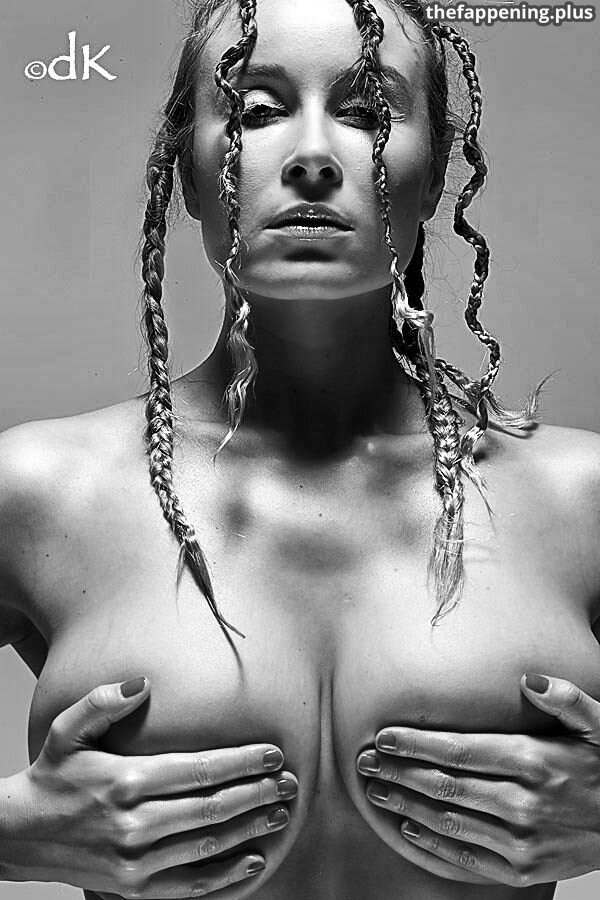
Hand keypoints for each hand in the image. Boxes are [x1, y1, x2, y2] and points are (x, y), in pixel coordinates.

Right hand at [1, 677, 296, 897]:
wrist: (18, 836)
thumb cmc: (51, 777)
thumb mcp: (67, 730)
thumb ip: (104, 701)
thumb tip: (143, 682)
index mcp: (125, 781)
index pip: (199, 769)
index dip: (241, 761)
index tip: (273, 753)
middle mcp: (134, 823)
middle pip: (212, 808)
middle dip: (257, 794)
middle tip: (289, 782)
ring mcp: (135, 862)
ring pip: (208, 845)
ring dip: (250, 829)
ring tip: (280, 812)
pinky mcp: (133, 889)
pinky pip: (191, 887)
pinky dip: (226, 876)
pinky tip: (253, 861)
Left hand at [356, 674, 599, 886]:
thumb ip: (565, 699)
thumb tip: (529, 679)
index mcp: (535, 761)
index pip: (459, 751)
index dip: (416, 744)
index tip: (383, 737)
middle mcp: (524, 802)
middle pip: (445, 785)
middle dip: (399, 772)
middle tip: (364, 761)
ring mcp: (522, 840)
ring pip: (449, 820)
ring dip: (407, 805)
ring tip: (377, 789)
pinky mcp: (524, 869)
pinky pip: (468, 857)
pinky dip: (434, 844)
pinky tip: (411, 827)